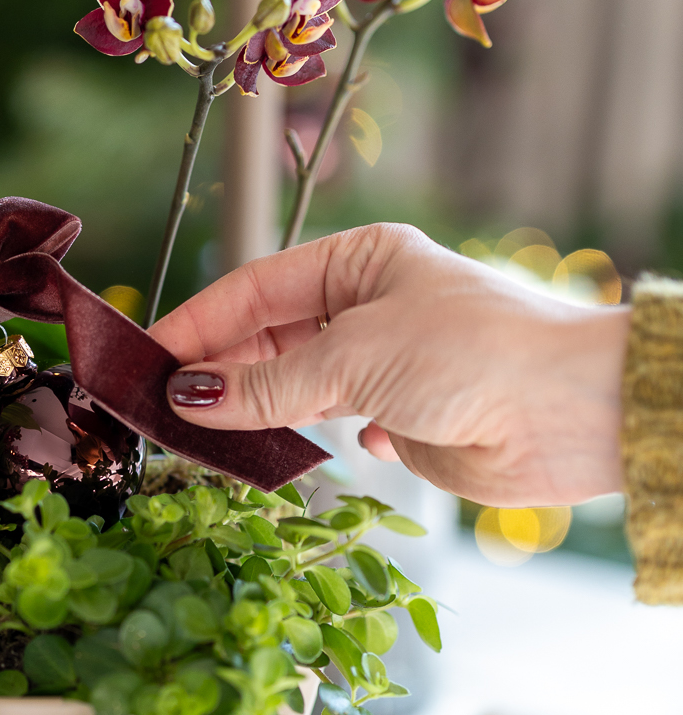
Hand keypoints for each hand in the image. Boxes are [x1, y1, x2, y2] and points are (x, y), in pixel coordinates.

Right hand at [150, 223, 630, 504]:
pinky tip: (286, 452)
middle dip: (217, 375)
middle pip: (268, 340)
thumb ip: (268, 384)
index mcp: (360, 262)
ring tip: (202, 441)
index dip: (196, 326)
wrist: (569, 415)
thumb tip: (188, 397)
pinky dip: (305, 440)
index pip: (254, 290)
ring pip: (294, 388)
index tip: (144, 362)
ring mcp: (384, 365)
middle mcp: (369, 307)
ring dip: (254, 413)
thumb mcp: (355, 358)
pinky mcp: (402, 420)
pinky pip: (329, 428)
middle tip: (160, 412)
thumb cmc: (474, 353)